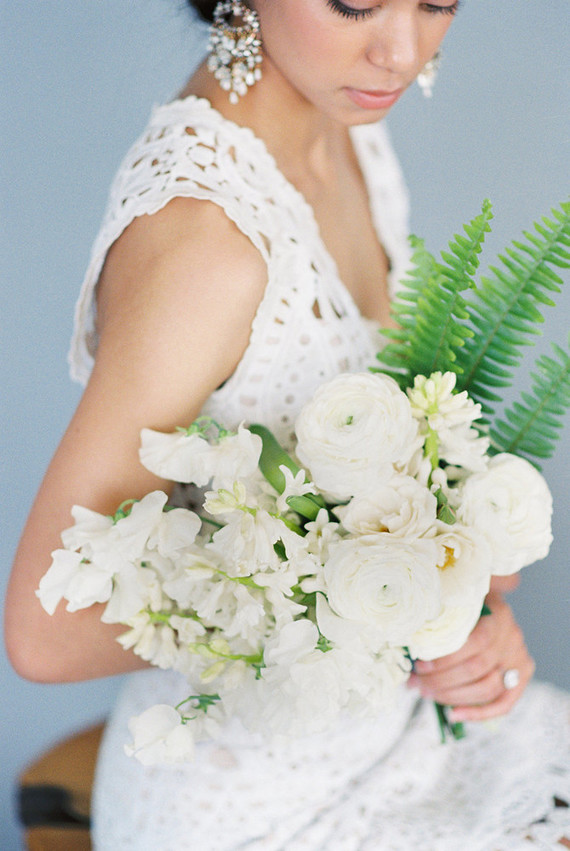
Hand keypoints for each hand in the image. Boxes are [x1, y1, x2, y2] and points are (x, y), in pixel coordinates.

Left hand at [408, 591, 534, 722]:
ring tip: (426, 693)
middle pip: (477, 669)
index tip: (420, 665)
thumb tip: (410, 644)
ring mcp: (520, 659)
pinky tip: (453, 715)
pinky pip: (503, 704)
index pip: (475, 643)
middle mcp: (512, 639)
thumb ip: (443, 617)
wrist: (493, 606)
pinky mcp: (522, 678)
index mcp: (498, 616)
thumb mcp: (457, 602)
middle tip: (416, 683)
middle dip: (441, 681)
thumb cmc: (467, 607)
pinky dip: (477, 713)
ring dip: (452, 697)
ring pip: (487, 689)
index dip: (446, 659)